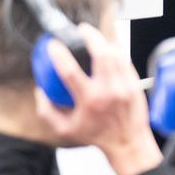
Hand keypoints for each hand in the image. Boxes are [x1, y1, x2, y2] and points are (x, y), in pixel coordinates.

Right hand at [35, 24, 162, 174]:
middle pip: (100, 54)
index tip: (53, 44)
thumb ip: (46, 111)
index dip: (59, 54)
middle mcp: (109, 91)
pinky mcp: (135, 85)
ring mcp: (125, 87)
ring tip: (96, 38)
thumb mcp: (65, 129)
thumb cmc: (97, 137)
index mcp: (89, 101)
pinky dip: (117, 53)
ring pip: (116, 55)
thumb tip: (40, 90)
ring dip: (105, 42)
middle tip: (82, 30)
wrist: (128, 144)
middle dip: (91, 37)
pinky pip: (126, 62)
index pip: (70, 71)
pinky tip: (110, 51)